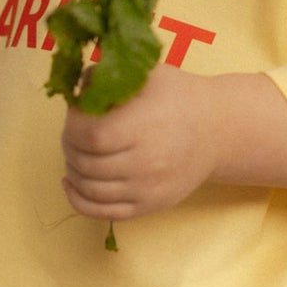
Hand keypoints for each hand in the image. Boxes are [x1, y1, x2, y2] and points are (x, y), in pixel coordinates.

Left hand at [60, 65, 220, 227]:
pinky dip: (78, 200)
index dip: (73, 125)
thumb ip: (108, 76)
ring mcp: (147, 189)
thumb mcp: (147, 74)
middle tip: (73, 132)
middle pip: (86, 163)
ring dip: (73, 170)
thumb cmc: (178, 97)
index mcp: (144, 127)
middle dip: (70, 145)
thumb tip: (76, 87)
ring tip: (76, 152)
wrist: (216, 131)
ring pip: (90, 189)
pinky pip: (103, 212)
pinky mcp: (149, 206)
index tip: (76, 113)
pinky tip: (72, 183)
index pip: (91, 136)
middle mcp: (146, 163)